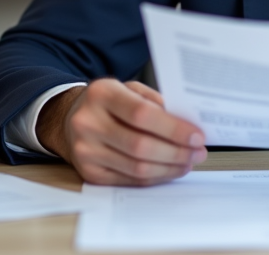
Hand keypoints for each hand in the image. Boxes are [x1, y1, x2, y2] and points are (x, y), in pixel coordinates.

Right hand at [36, 78, 206, 185]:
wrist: (70, 119)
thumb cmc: (107, 103)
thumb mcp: (128, 89)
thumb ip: (155, 102)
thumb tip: (187, 125)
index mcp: (101, 93)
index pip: (142, 114)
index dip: (173, 128)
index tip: (196, 135)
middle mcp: (88, 122)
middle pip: (140, 145)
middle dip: (176, 152)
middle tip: (198, 152)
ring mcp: (86, 150)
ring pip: (136, 167)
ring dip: (169, 168)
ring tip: (188, 162)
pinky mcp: (89, 172)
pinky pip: (129, 180)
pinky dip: (154, 177)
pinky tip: (169, 169)